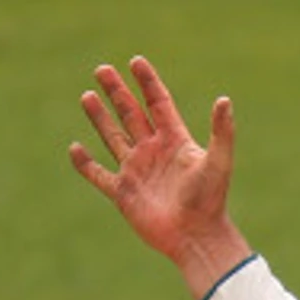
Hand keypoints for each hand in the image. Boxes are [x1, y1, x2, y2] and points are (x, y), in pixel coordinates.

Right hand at [69, 55, 249, 299]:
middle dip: (117, 92)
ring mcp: (137, 171)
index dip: (148, 82)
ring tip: (87, 95)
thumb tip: (225, 100)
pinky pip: (98, 174)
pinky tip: (75, 148)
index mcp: (175, 142)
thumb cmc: (211, 201)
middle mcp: (154, 153)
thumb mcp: (218, 162)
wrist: (197, 238)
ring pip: (113, 137)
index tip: (135, 61)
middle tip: (102, 69)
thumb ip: (221, 132)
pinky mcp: (123, 193)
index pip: (158, 104)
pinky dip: (85, 163)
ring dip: (100, 117)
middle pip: (131, 115)